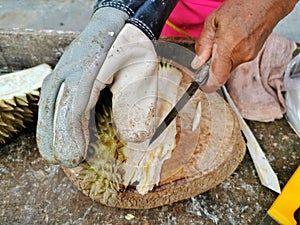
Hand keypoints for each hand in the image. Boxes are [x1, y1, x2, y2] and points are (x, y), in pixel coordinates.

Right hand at [36, 0, 177, 166]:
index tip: (75, 159)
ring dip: (51, 136)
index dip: (70, 136)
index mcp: (87, 71)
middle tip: (70, 164)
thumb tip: (134, 139)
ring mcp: (59, 75)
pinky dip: (52, 125)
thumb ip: (138, 105)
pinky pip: (50, 106)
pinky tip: (58, 138)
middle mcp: (66, 73)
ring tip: (60, 158)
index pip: (72, 108)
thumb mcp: (142, 73)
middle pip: (52, 113)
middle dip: (58, 142)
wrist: (116, 26)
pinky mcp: (59, 80)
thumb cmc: (131, 50)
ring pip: (46, 111)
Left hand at [192, 0, 297, 92]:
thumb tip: (197, 62)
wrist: (268, 1)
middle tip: (210, 50)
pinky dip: (231, 53)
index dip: (207, 86)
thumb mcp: (213, 21)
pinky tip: (232, 39)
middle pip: (221, 72)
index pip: (217, 78)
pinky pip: (237, 60)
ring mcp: (249, 56)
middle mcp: (241, 55)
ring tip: (224, 39)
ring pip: (229, 66)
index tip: (201, 85)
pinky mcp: (254, 54)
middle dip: (213, 65)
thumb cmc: (243, 5)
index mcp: (228, 47)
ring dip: (222, 58)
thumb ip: (203, 44)